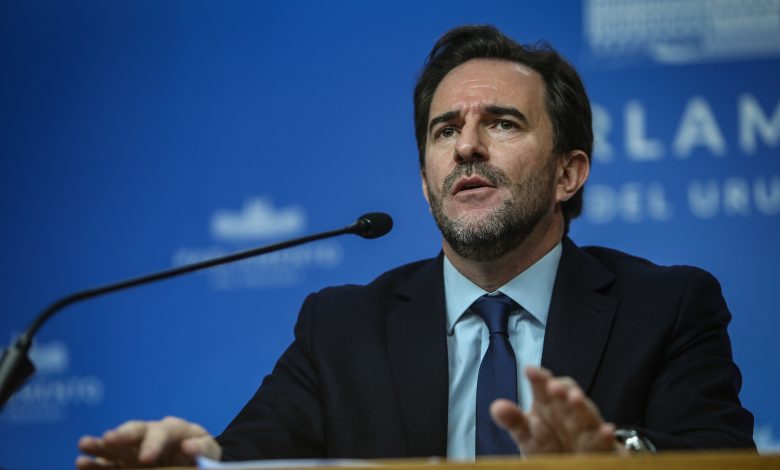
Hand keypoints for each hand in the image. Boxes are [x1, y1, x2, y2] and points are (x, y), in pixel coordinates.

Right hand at [76, 416, 221, 467]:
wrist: (192, 459)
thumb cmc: (201, 454)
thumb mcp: (208, 451)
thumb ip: (202, 448)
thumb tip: (188, 447)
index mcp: (174, 430)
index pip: (163, 433)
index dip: (153, 444)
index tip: (146, 458)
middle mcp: (151, 434)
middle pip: (136, 430)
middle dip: (122, 435)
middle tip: (109, 440)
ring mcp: (135, 448)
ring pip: (116, 444)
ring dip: (100, 445)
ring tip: (84, 445)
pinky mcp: (124, 463)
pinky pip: (107, 462)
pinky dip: (94, 462)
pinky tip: (80, 463)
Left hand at [490, 366, 625, 454]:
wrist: (571, 464)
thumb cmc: (548, 446)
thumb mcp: (526, 436)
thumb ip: (513, 421)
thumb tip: (496, 407)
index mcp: (547, 405)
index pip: (542, 387)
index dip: (538, 378)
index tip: (529, 370)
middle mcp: (567, 412)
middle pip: (566, 395)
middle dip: (560, 389)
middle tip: (552, 386)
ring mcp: (586, 427)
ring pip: (586, 413)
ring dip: (581, 405)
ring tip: (574, 398)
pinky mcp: (601, 446)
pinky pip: (604, 440)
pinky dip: (605, 435)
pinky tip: (607, 430)